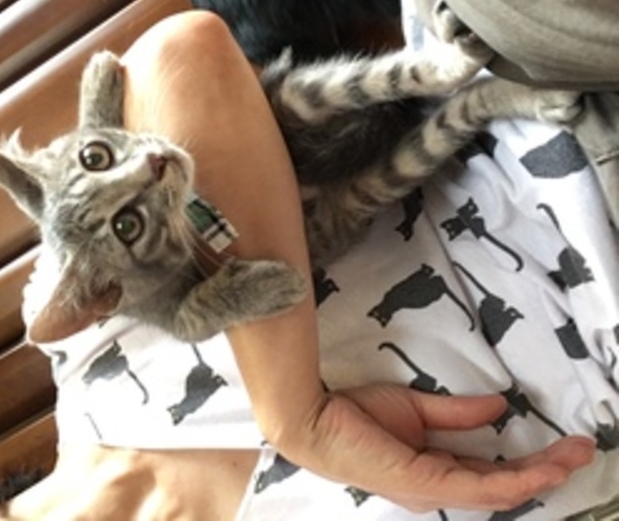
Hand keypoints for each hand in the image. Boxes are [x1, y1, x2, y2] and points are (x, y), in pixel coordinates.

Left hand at [275, 383, 594, 512]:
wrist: (316, 416)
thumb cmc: (355, 414)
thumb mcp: (416, 408)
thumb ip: (456, 412)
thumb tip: (499, 406)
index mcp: (434, 468)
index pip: (490, 471)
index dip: (527, 461)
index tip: (561, 444)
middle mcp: (437, 486)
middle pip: (501, 484)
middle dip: (544, 469)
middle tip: (582, 450)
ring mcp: (431, 489)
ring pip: (497, 491)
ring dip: (539, 475)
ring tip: (573, 457)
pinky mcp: (423, 483)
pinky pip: (477, 488)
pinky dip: (511, 481)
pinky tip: (538, 471)